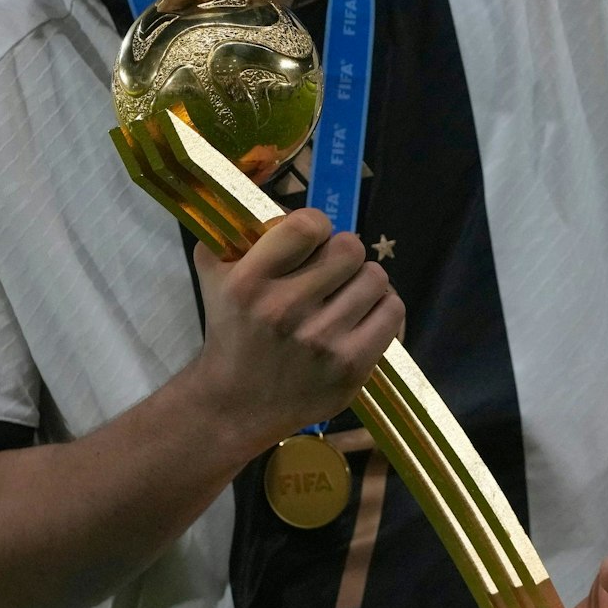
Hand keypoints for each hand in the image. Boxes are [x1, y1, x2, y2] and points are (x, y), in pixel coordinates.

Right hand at [184, 208, 403, 451]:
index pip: (309, 225)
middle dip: (343, 255)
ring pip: (376, 278)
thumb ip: (239, 232)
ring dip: (363, 282)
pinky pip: (392, 312)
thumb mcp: (215, 275)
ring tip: (345, 296)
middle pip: (351, 248)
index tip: (311, 242)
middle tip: (330, 272)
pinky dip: (381, 308)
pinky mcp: (350, 366)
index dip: (317, 226)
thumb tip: (280, 201)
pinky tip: (362, 316)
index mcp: (249, 282)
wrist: (236, 405)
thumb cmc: (231, 331)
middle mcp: (285, 309)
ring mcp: (322, 341)